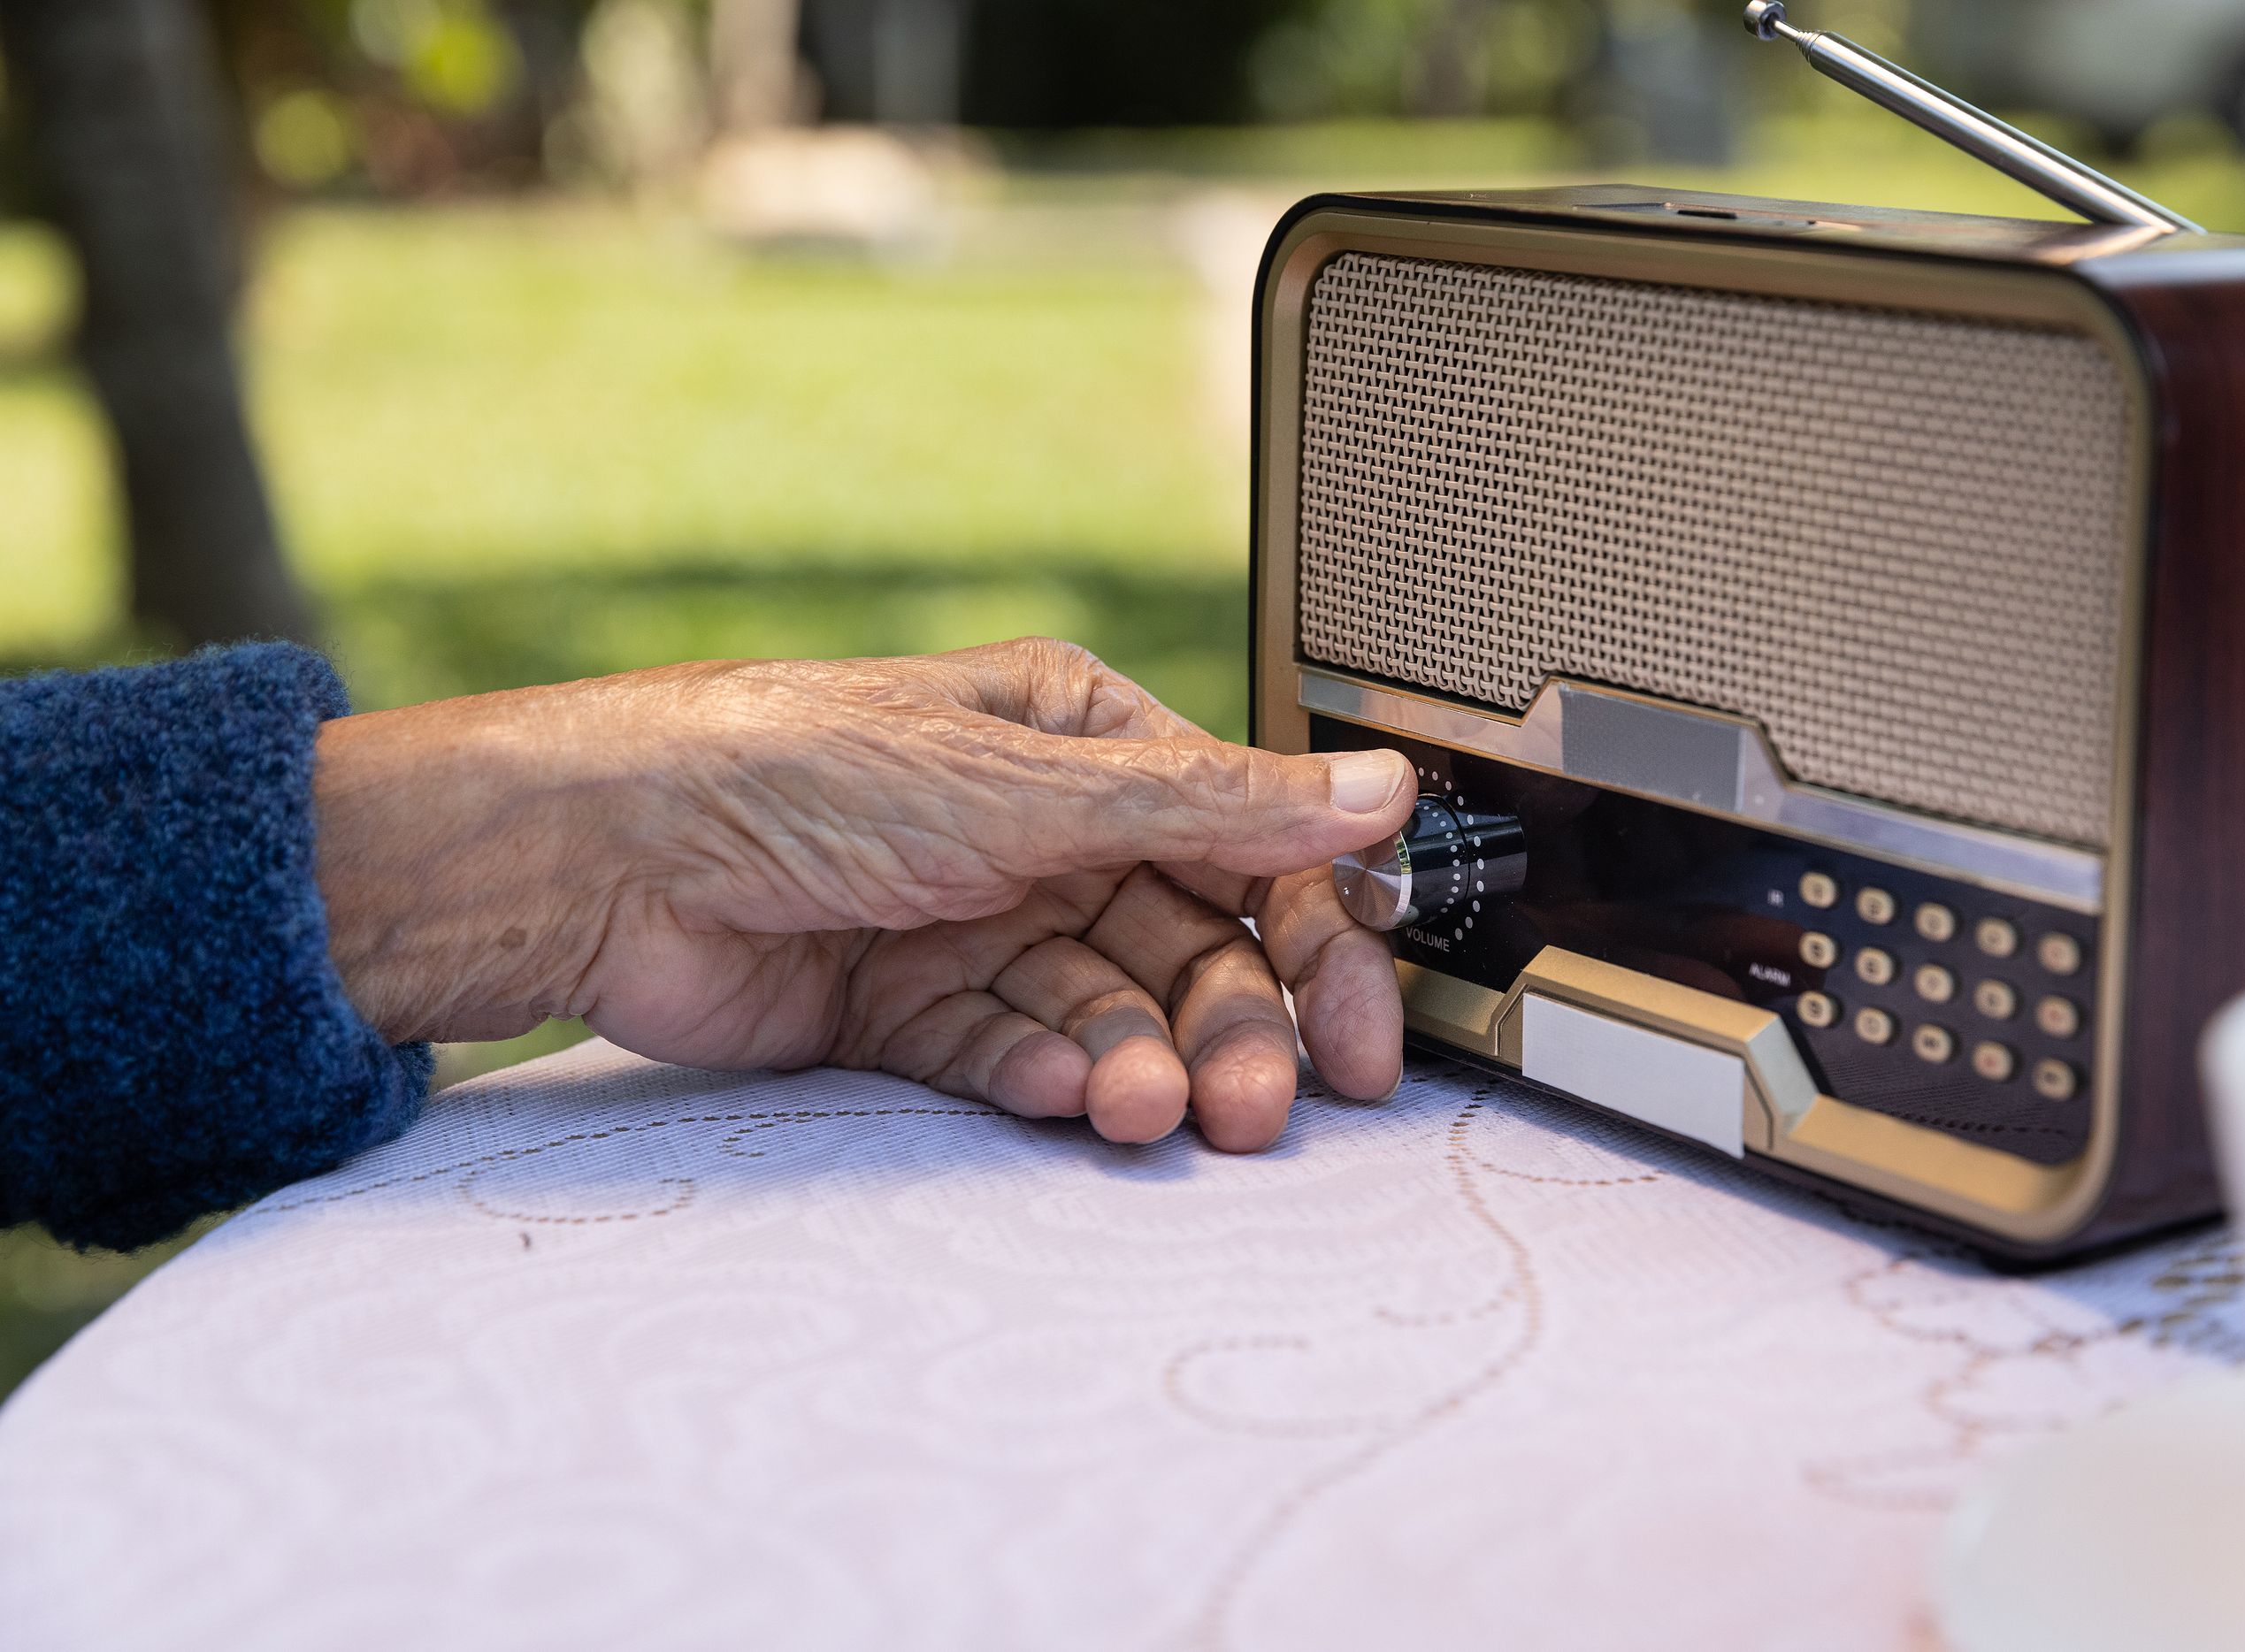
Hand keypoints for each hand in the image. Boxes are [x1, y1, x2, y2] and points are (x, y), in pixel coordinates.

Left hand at [312, 639, 1417, 1149]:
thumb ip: (1215, 807)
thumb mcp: (1029, 786)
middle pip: (1180, 947)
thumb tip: (1375, 785)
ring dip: (1131, 1065)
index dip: (1314, 940)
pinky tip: (1051, 1096)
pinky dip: (1038, 1080)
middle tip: (1253, 1103)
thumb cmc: (789, 767)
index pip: (1242, 847)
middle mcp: (1032, 829)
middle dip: (1226, 1028)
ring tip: (1135, 1108)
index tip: (1360, 1030)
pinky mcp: (905, 1005)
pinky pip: (1008, 1054)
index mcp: (1080, 740)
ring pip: (1100, 1013)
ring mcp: (969, 919)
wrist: (603, 858)